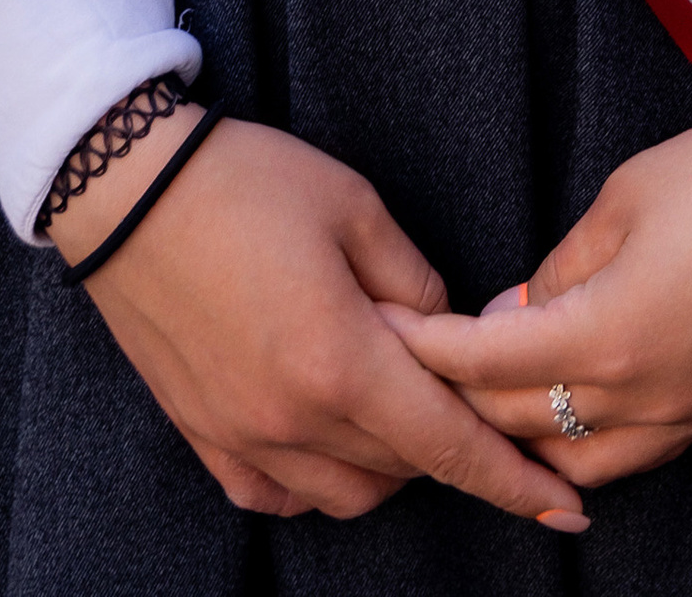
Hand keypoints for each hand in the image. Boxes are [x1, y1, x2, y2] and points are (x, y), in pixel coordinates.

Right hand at [52, 111, 589, 529]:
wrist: (124, 189)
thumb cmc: (244, 182)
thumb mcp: (353, 206)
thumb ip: (415, 281)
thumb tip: (447, 331)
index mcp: (339, 359)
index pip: (447, 443)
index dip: (512, 479)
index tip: (567, 508)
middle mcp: (291, 418)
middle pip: (404, 469)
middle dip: (453, 445)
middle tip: (476, 400)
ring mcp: (242, 437)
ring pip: (346, 494)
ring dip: (391, 466)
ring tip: (403, 405)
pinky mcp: (203, 436)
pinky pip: (278, 496)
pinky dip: (320, 481)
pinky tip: (333, 438)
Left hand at [383, 71, 691, 488]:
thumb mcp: (626, 196)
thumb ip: (561, 265)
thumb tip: (518, 312)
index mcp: (609, 337)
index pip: (485, 362)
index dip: (426, 348)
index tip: (381, 331)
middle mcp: (644, 398)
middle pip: (518, 422)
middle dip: (458, 395)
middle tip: (414, 361)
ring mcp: (687, 414)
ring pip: (574, 463)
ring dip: (522, 434)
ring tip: (485, 391)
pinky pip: (631, 453)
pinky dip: (583, 440)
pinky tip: (566, 401)